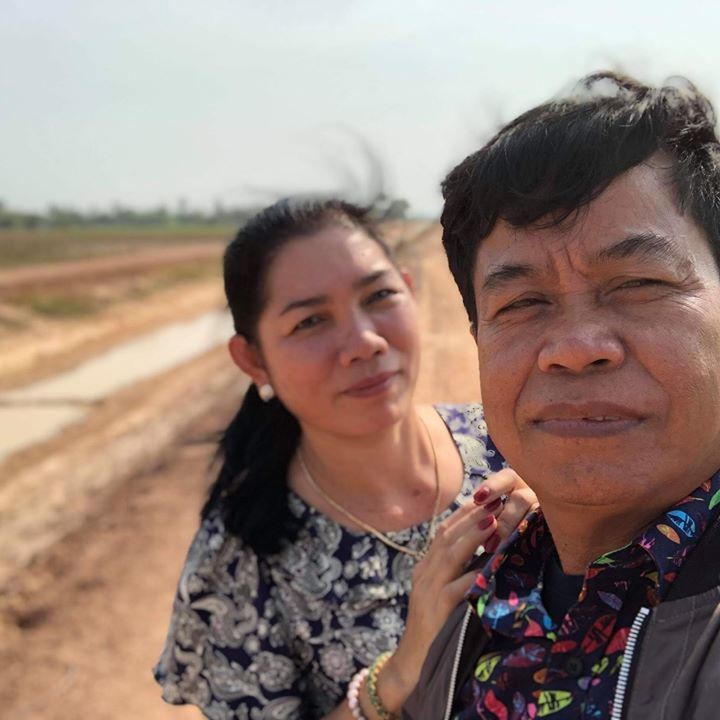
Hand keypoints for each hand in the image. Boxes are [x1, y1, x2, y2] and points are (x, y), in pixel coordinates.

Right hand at [367, 469, 536, 714]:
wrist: (412, 663)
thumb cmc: (435, 628)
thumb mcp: (442, 593)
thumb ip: (458, 572)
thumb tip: (488, 551)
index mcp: (426, 566)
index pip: (445, 530)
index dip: (466, 512)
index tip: (488, 497)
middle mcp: (424, 572)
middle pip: (447, 535)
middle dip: (472, 515)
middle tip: (495, 499)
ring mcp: (428, 590)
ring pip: (450, 554)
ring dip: (472, 535)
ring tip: (493, 519)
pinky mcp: (436, 610)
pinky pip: (456, 588)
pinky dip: (473, 574)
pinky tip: (489, 566)